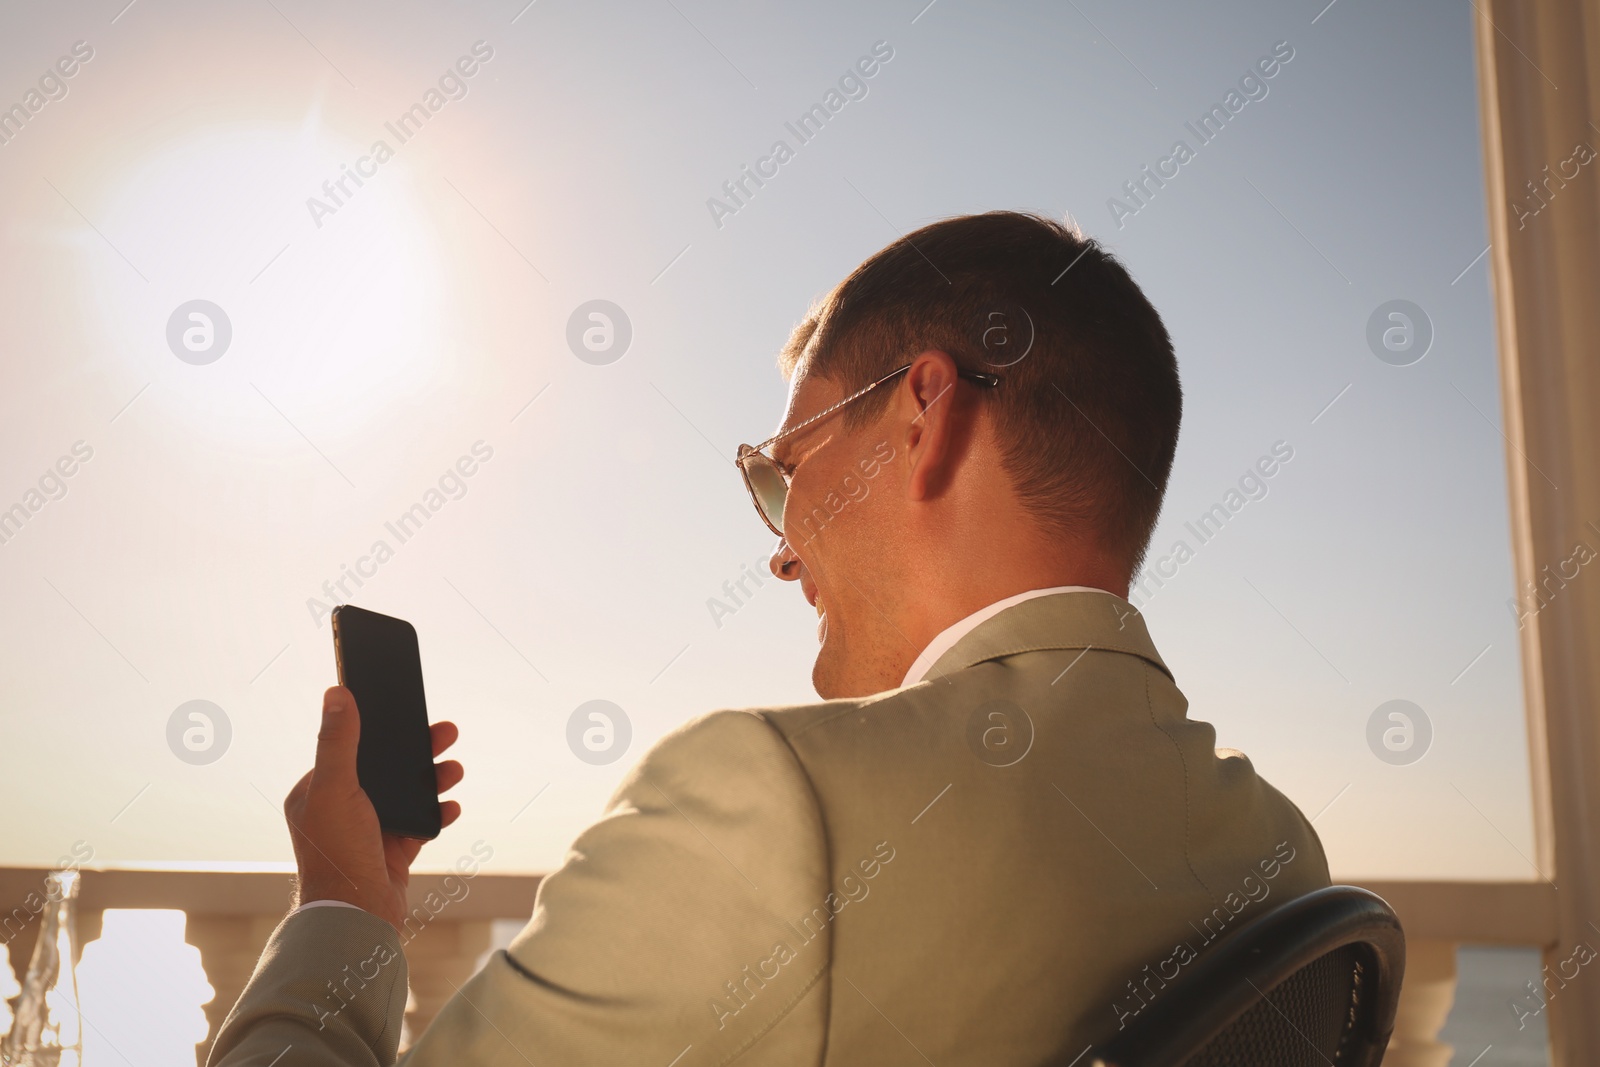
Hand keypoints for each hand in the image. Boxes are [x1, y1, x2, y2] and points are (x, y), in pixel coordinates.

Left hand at [283, 686, 463, 929]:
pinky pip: (420, 825)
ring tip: (454, 768)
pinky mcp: (392, 852)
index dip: (378, 731)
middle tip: (445, 732)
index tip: (404, 712)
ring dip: (432, 780)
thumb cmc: (337, 853)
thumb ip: (338, 741)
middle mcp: (340, 811)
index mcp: (316, 793)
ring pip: (406, 795)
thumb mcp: (335, 788)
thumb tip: (336, 693)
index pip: (349, 749)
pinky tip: (450, 806)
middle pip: (384, 769)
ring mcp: (368, 832)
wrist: (357, 915)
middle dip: (416, 752)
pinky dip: (437, 814)